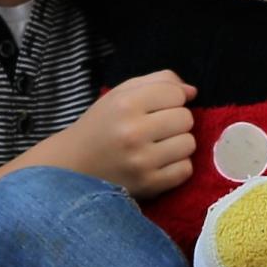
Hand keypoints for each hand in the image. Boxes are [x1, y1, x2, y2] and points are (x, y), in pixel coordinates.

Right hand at [60, 69, 196, 197]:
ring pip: (189, 144)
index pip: (176, 93)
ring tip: (159, 146)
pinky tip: (159, 163)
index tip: (158, 107)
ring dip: (178, 144)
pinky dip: (177, 166)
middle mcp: (133, 132)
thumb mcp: (121, 94)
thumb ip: (157, 82)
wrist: (74, 168)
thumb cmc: (101, 126)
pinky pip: (185, 170)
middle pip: (186, 119)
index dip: (172, 98)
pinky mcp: (149, 185)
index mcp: (125, 104)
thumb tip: (192, 91)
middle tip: (158, 128)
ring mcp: (142, 161)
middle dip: (176, 121)